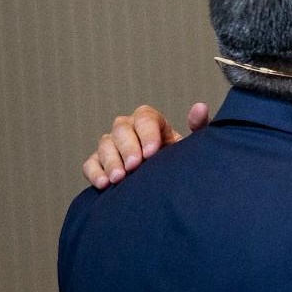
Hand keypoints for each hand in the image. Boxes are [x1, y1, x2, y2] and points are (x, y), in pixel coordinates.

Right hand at [82, 103, 209, 188]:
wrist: (165, 183)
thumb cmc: (179, 161)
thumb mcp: (192, 146)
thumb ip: (198, 127)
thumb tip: (200, 108)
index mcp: (151, 122)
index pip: (145, 118)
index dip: (147, 133)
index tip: (152, 153)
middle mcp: (129, 129)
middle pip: (121, 129)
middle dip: (128, 148)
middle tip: (135, 166)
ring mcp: (112, 145)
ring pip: (105, 144)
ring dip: (111, 161)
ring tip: (119, 178)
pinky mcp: (99, 163)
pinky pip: (90, 163)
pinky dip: (95, 172)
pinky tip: (104, 184)